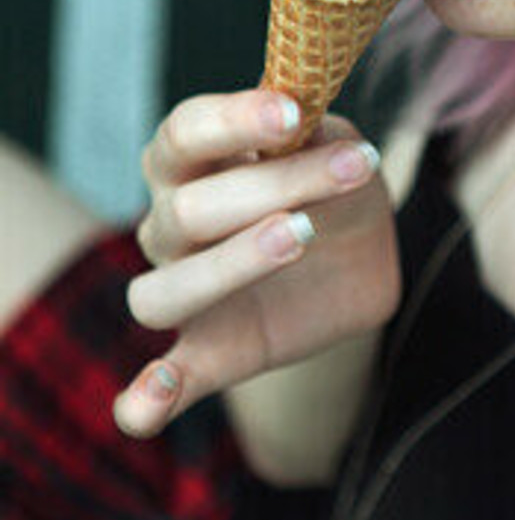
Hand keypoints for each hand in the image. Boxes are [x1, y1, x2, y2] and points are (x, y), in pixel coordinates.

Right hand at [113, 89, 400, 437]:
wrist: (363, 253)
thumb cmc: (333, 185)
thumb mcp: (339, 149)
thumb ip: (315, 139)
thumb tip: (300, 123)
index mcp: (188, 158)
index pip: (186, 132)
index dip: (234, 121)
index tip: (293, 112)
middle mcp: (168, 221)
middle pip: (188, 211)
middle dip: (274, 189)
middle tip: (351, 170)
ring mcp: (183, 286)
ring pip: (165, 292)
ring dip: (233, 265)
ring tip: (301, 235)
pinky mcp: (213, 348)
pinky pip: (166, 379)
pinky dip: (148, 397)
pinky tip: (146, 407)